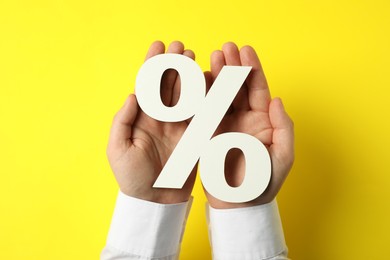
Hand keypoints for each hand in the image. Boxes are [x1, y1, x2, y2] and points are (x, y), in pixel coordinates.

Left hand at [106, 41, 196, 203]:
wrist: (155, 201)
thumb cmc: (132, 178)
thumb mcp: (118, 149)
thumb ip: (123, 121)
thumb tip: (133, 95)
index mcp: (141, 119)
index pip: (148, 86)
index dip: (152, 66)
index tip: (158, 46)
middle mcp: (161, 118)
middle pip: (168, 85)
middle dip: (173, 65)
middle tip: (180, 46)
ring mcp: (179, 126)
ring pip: (186, 94)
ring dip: (189, 75)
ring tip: (193, 57)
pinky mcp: (194, 136)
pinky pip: (200, 113)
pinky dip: (205, 96)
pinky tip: (208, 80)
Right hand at [204, 42, 293, 208]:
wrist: (238, 204)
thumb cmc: (263, 183)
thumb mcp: (282, 157)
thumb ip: (283, 128)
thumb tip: (278, 100)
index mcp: (264, 122)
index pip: (258, 90)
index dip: (252, 69)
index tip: (245, 51)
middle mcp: (245, 119)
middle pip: (239, 87)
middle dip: (233, 66)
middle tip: (225, 48)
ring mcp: (226, 125)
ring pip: (221, 94)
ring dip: (217, 75)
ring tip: (212, 57)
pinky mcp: (210, 132)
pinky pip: (206, 109)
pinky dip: (203, 94)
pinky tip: (200, 79)